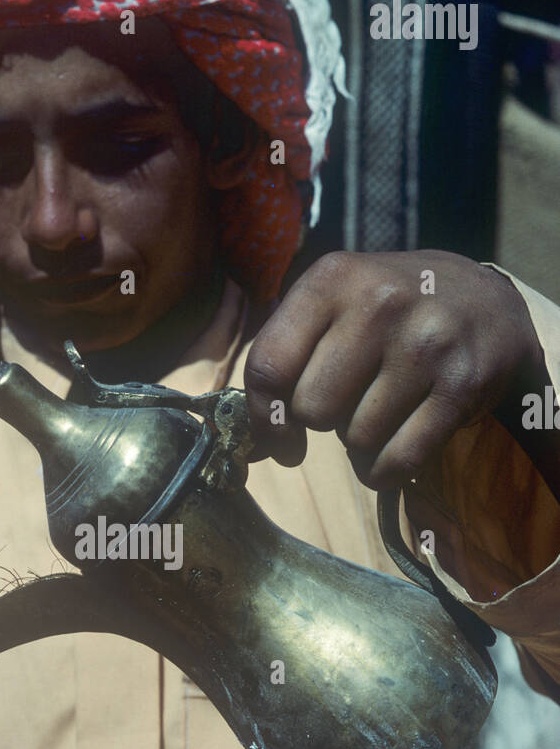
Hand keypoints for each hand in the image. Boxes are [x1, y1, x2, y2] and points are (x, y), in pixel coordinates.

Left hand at [244, 250, 543, 488]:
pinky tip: (395, 448)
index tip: (278, 437)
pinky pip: (399, 460)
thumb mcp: (336, 302)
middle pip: (312, 408)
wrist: (488, 303)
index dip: (263, 416)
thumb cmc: (392, 313)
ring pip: (356, 439)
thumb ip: (288, 355)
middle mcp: (380, 303)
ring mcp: (425, 344)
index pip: (269, 364)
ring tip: (384, 408)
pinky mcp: (462, 385)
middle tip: (351, 399)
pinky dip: (387, 471)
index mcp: (334, 278)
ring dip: (361, 442)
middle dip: (324, 419)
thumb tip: (259, 443)